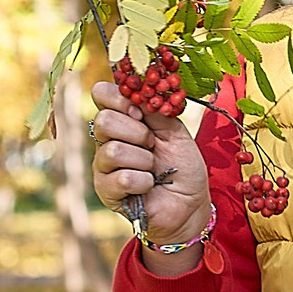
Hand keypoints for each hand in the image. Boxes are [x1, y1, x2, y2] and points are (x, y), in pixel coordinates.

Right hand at [89, 80, 211, 272]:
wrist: (191, 203)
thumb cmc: (183, 166)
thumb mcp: (174, 130)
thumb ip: (155, 109)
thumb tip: (138, 89)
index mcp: (123, 119)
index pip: (101, 94)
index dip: (120, 97)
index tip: (142, 112)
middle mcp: (107, 139)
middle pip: (104, 121)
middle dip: (138, 133)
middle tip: (153, 144)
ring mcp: (103, 166)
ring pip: (112, 151)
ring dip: (143, 160)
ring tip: (154, 168)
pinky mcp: (106, 191)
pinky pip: (121, 178)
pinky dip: (144, 181)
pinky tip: (149, 185)